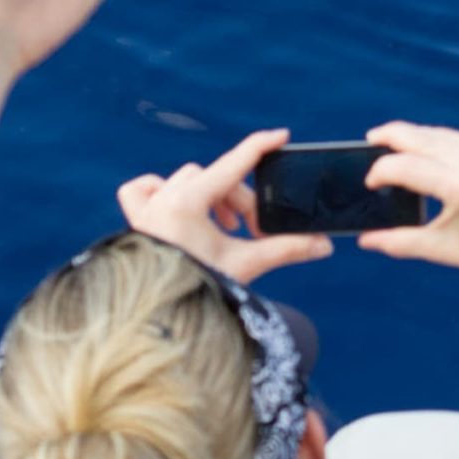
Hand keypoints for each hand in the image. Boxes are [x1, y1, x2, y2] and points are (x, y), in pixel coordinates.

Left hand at [119, 127, 332, 282]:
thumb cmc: (198, 290)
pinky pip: (142, 189)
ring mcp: (145, 210)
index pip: (233, 164)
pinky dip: (161, 190)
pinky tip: (177, 208)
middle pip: (217, 179)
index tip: (281, 136)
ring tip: (225, 225)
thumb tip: (323, 244)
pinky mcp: (136, 222)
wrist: (157, 322)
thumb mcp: (246, 264)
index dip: (260, 148)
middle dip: (242, 202)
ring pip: (186, 179)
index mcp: (187, 203)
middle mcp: (163, 200)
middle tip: (256, 230)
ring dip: (212, 196)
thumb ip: (287, 248)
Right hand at [358, 122, 458, 291]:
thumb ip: (397, 242)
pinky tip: (423, 146)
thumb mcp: (439, 248)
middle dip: (391, 137)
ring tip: (391, 143)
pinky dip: (436, 139)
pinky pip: (458, 138)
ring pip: (439, 134)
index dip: (380, 172)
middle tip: (370, 140)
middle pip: (420, 138)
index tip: (370, 183)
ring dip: (413, 136)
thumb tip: (364, 239)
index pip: (405, 166)